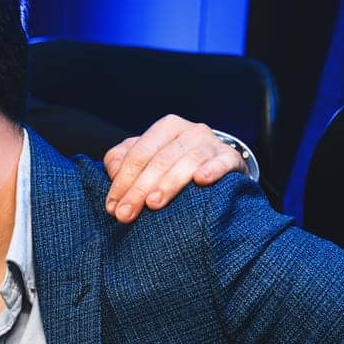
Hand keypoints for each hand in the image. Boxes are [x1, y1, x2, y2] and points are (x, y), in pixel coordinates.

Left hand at [103, 114, 247, 222]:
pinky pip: (223, 162)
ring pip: (189, 161)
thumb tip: (113, 173)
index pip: (139, 154)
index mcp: (166, 128)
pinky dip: (213, 170)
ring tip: (153, 204)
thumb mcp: (146, 158)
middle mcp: (189, 131)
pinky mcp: (231, 158)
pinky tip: (201, 181)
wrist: (217, 165)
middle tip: (126, 214)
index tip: (112, 207)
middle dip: (140, 189)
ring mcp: (212, 144)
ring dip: (169, 183)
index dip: (123, 181)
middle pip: (160, 160)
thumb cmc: (173, 164)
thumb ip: (122, 161)